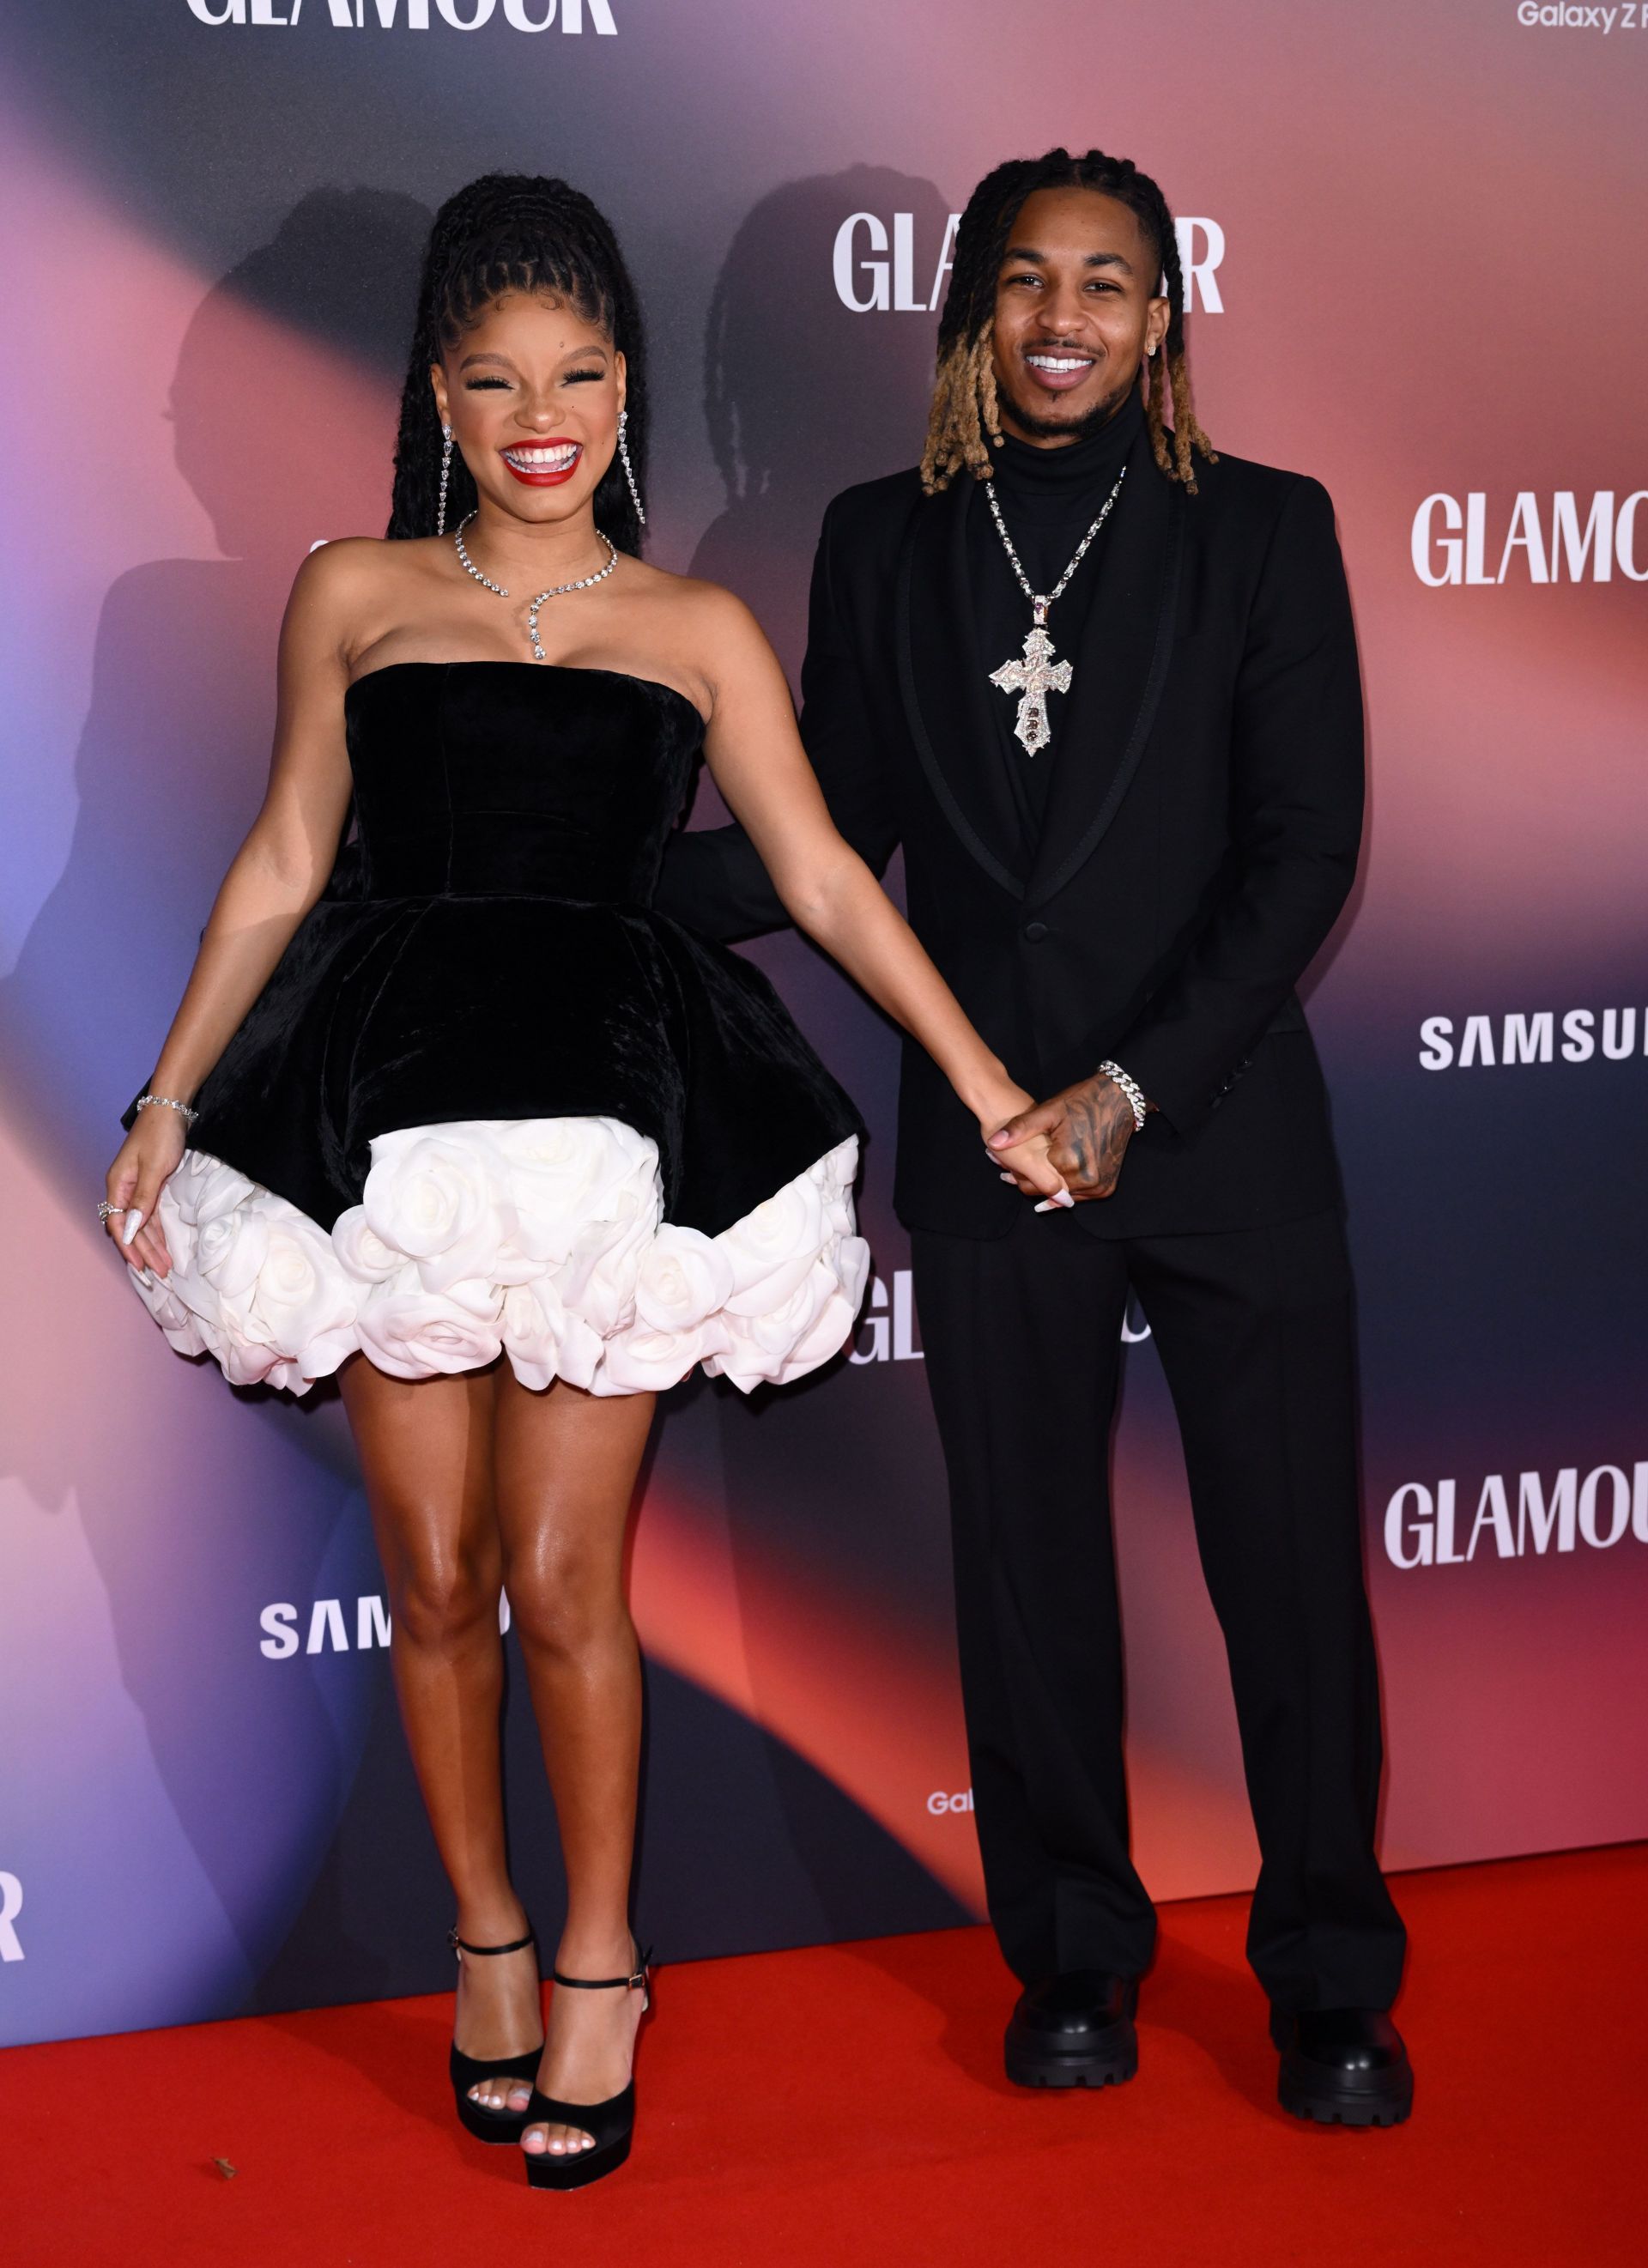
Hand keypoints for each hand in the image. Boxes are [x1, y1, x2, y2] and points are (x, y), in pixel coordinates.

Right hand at [104, 1107, 187, 1280]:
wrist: (171, 1109)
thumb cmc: (160, 1135)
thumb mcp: (154, 1168)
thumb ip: (143, 1200)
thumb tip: (131, 1230)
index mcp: (118, 1185)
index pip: (119, 1225)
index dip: (129, 1248)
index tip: (142, 1267)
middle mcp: (124, 1189)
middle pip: (131, 1228)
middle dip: (144, 1252)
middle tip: (161, 1273)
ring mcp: (137, 1187)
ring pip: (142, 1224)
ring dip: (152, 1245)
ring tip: (165, 1266)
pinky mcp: (151, 1185)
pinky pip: (151, 1215)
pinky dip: (157, 1231)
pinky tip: (164, 1245)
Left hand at [988, 1072, 1137, 1203]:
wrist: (1119, 1100)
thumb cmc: (1081, 1102)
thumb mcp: (1048, 1111)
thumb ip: (1019, 1129)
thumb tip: (993, 1143)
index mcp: (1068, 1162)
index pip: (1031, 1182)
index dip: (1015, 1175)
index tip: (1003, 1169)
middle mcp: (1086, 1179)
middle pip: (1045, 1192)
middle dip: (1029, 1182)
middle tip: (1009, 1173)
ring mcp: (1099, 1186)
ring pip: (1061, 1197)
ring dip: (1047, 1188)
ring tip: (1031, 1173)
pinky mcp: (1106, 1187)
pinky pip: (1078, 1196)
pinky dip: (1065, 1188)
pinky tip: (1053, 1176)